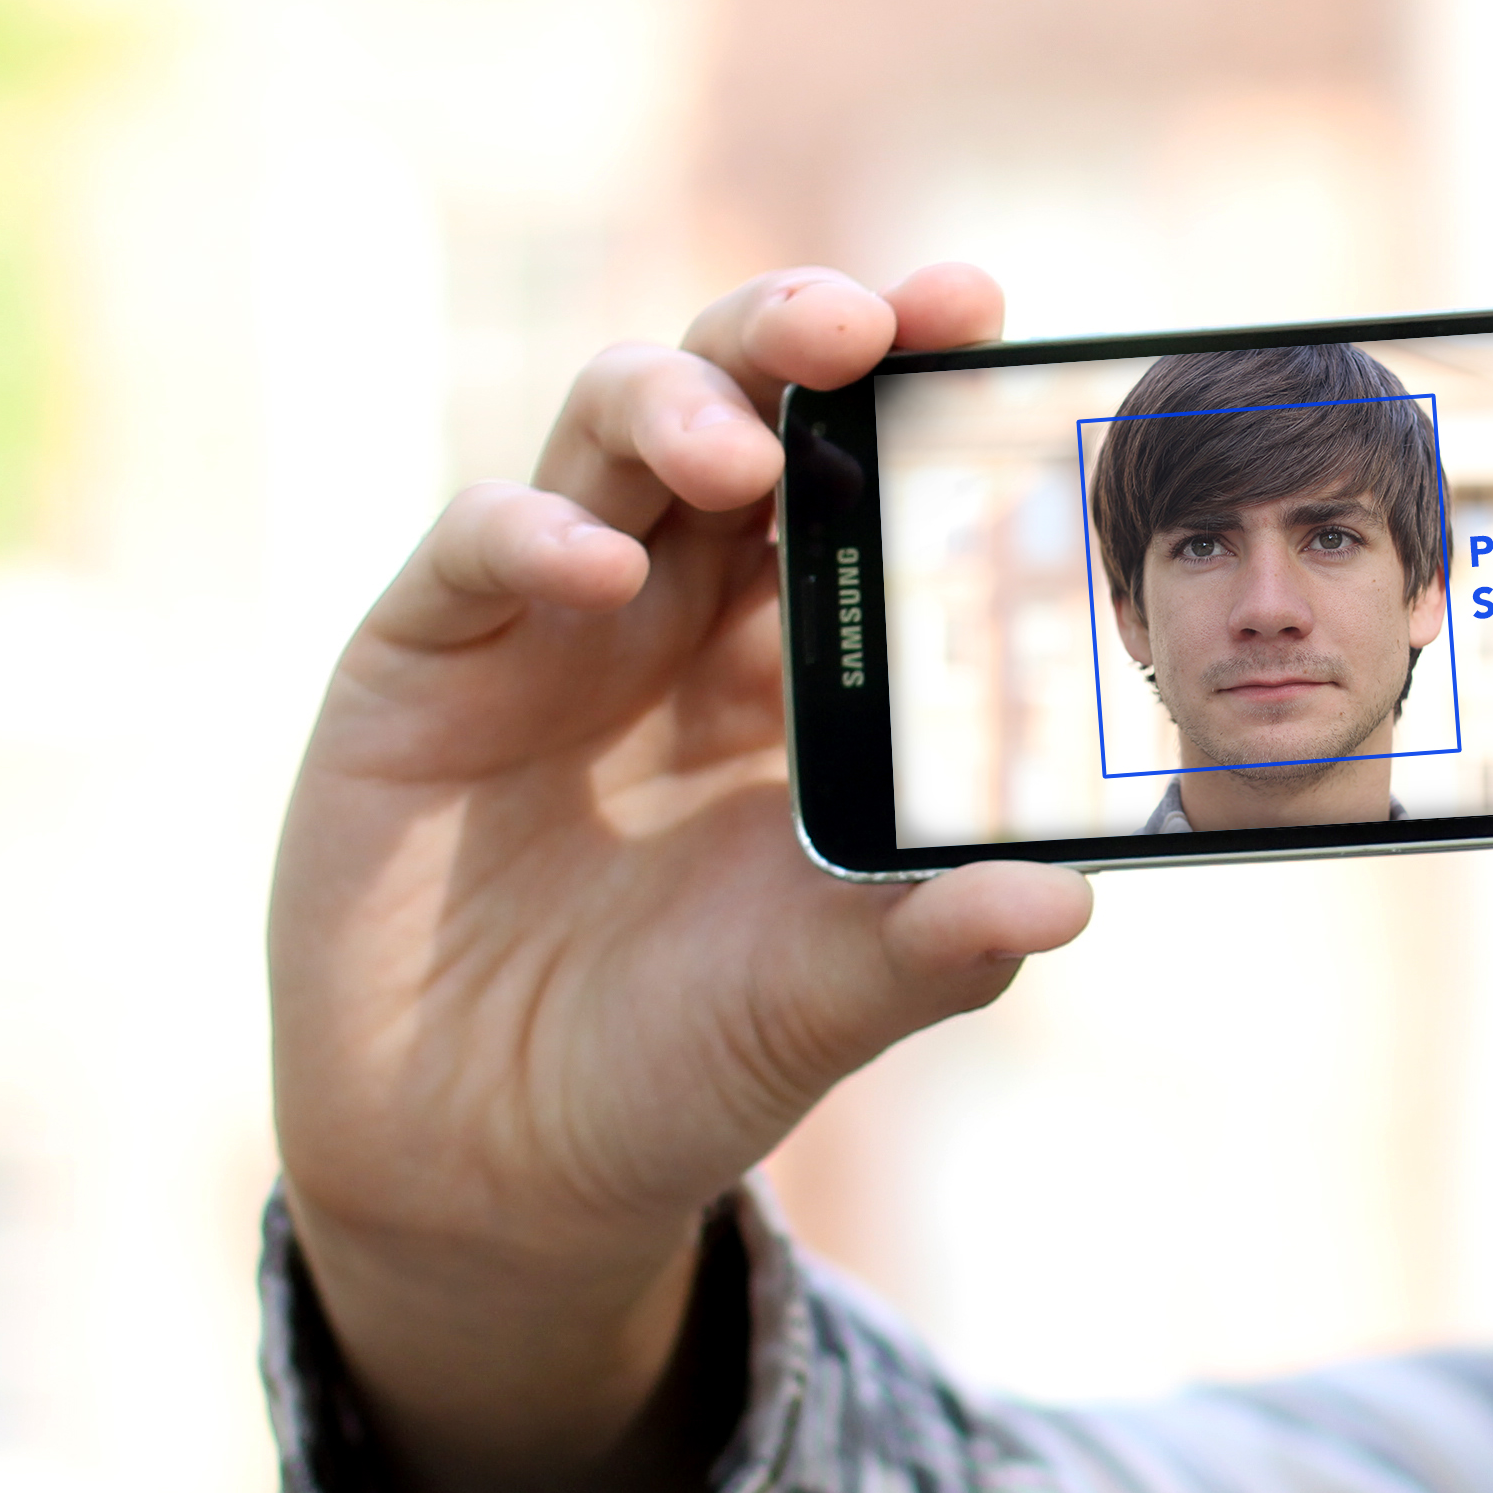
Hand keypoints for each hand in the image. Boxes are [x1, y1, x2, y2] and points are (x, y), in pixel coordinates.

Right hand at [268, 264, 1093, 1492]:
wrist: (495, 1171)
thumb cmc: (680, 1061)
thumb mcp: (823, 1008)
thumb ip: (935, 949)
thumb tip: (1067, 899)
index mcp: (807, 660)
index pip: (871, 479)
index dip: (920, 389)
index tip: (990, 321)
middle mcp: (686, 607)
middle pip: (746, 403)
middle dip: (808, 337)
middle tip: (883, 323)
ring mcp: (551, 617)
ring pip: (613, 429)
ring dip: (686, 403)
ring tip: (749, 447)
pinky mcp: (425, 659)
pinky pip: (480, 545)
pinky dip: (538, 533)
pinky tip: (599, 568)